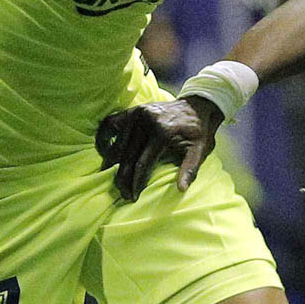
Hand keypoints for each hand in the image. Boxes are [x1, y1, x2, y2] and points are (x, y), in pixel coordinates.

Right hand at [96, 95, 222, 201]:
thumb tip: (181, 189)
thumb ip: (190, 169)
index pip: (142, 163)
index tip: (133, 197)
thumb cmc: (198, 132)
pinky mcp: (131, 110)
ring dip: (112, 164)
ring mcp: (137, 113)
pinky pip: (110, 124)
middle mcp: (146, 121)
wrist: (198, 107)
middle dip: (124, 178)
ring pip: (117, 144)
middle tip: (123, 194)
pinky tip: (106, 154)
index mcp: (163, 132)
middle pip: (127, 156)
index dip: (136, 182)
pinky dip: (104, 138)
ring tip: (114, 179)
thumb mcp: (200, 150)